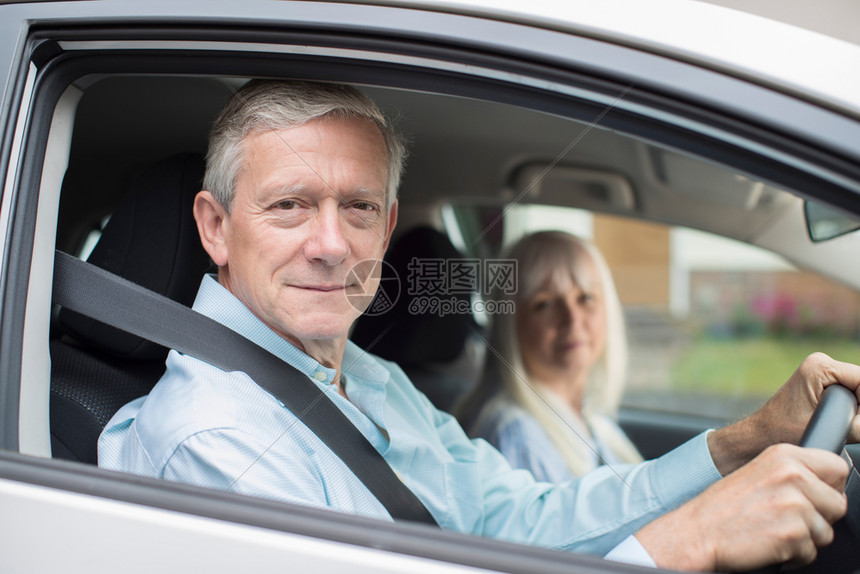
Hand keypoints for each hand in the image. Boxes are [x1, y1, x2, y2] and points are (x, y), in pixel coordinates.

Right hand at [636, 444, 848, 570]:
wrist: (696, 532)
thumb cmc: (723, 507)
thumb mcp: (758, 472)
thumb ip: (794, 473)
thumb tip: (828, 485)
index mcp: (784, 455)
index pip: (838, 466)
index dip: (830, 487)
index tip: (815, 496)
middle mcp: (792, 475)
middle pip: (838, 503)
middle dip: (819, 517)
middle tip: (787, 518)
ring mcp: (794, 504)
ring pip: (827, 531)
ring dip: (805, 538)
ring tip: (774, 530)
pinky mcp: (793, 534)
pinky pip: (812, 552)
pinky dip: (794, 555)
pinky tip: (769, 543)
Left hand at [709, 353, 859, 474]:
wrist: (761, 433)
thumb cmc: (783, 431)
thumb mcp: (828, 428)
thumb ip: (859, 425)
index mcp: (820, 366)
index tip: (855, 421)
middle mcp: (822, 362)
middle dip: (859, 408)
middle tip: (847, 425)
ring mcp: (822, 371)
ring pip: (858, 390)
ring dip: (856, 409)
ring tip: (838, 423)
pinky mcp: (823, 382)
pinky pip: (850, 393)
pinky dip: (851, 408)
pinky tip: (837, 419)